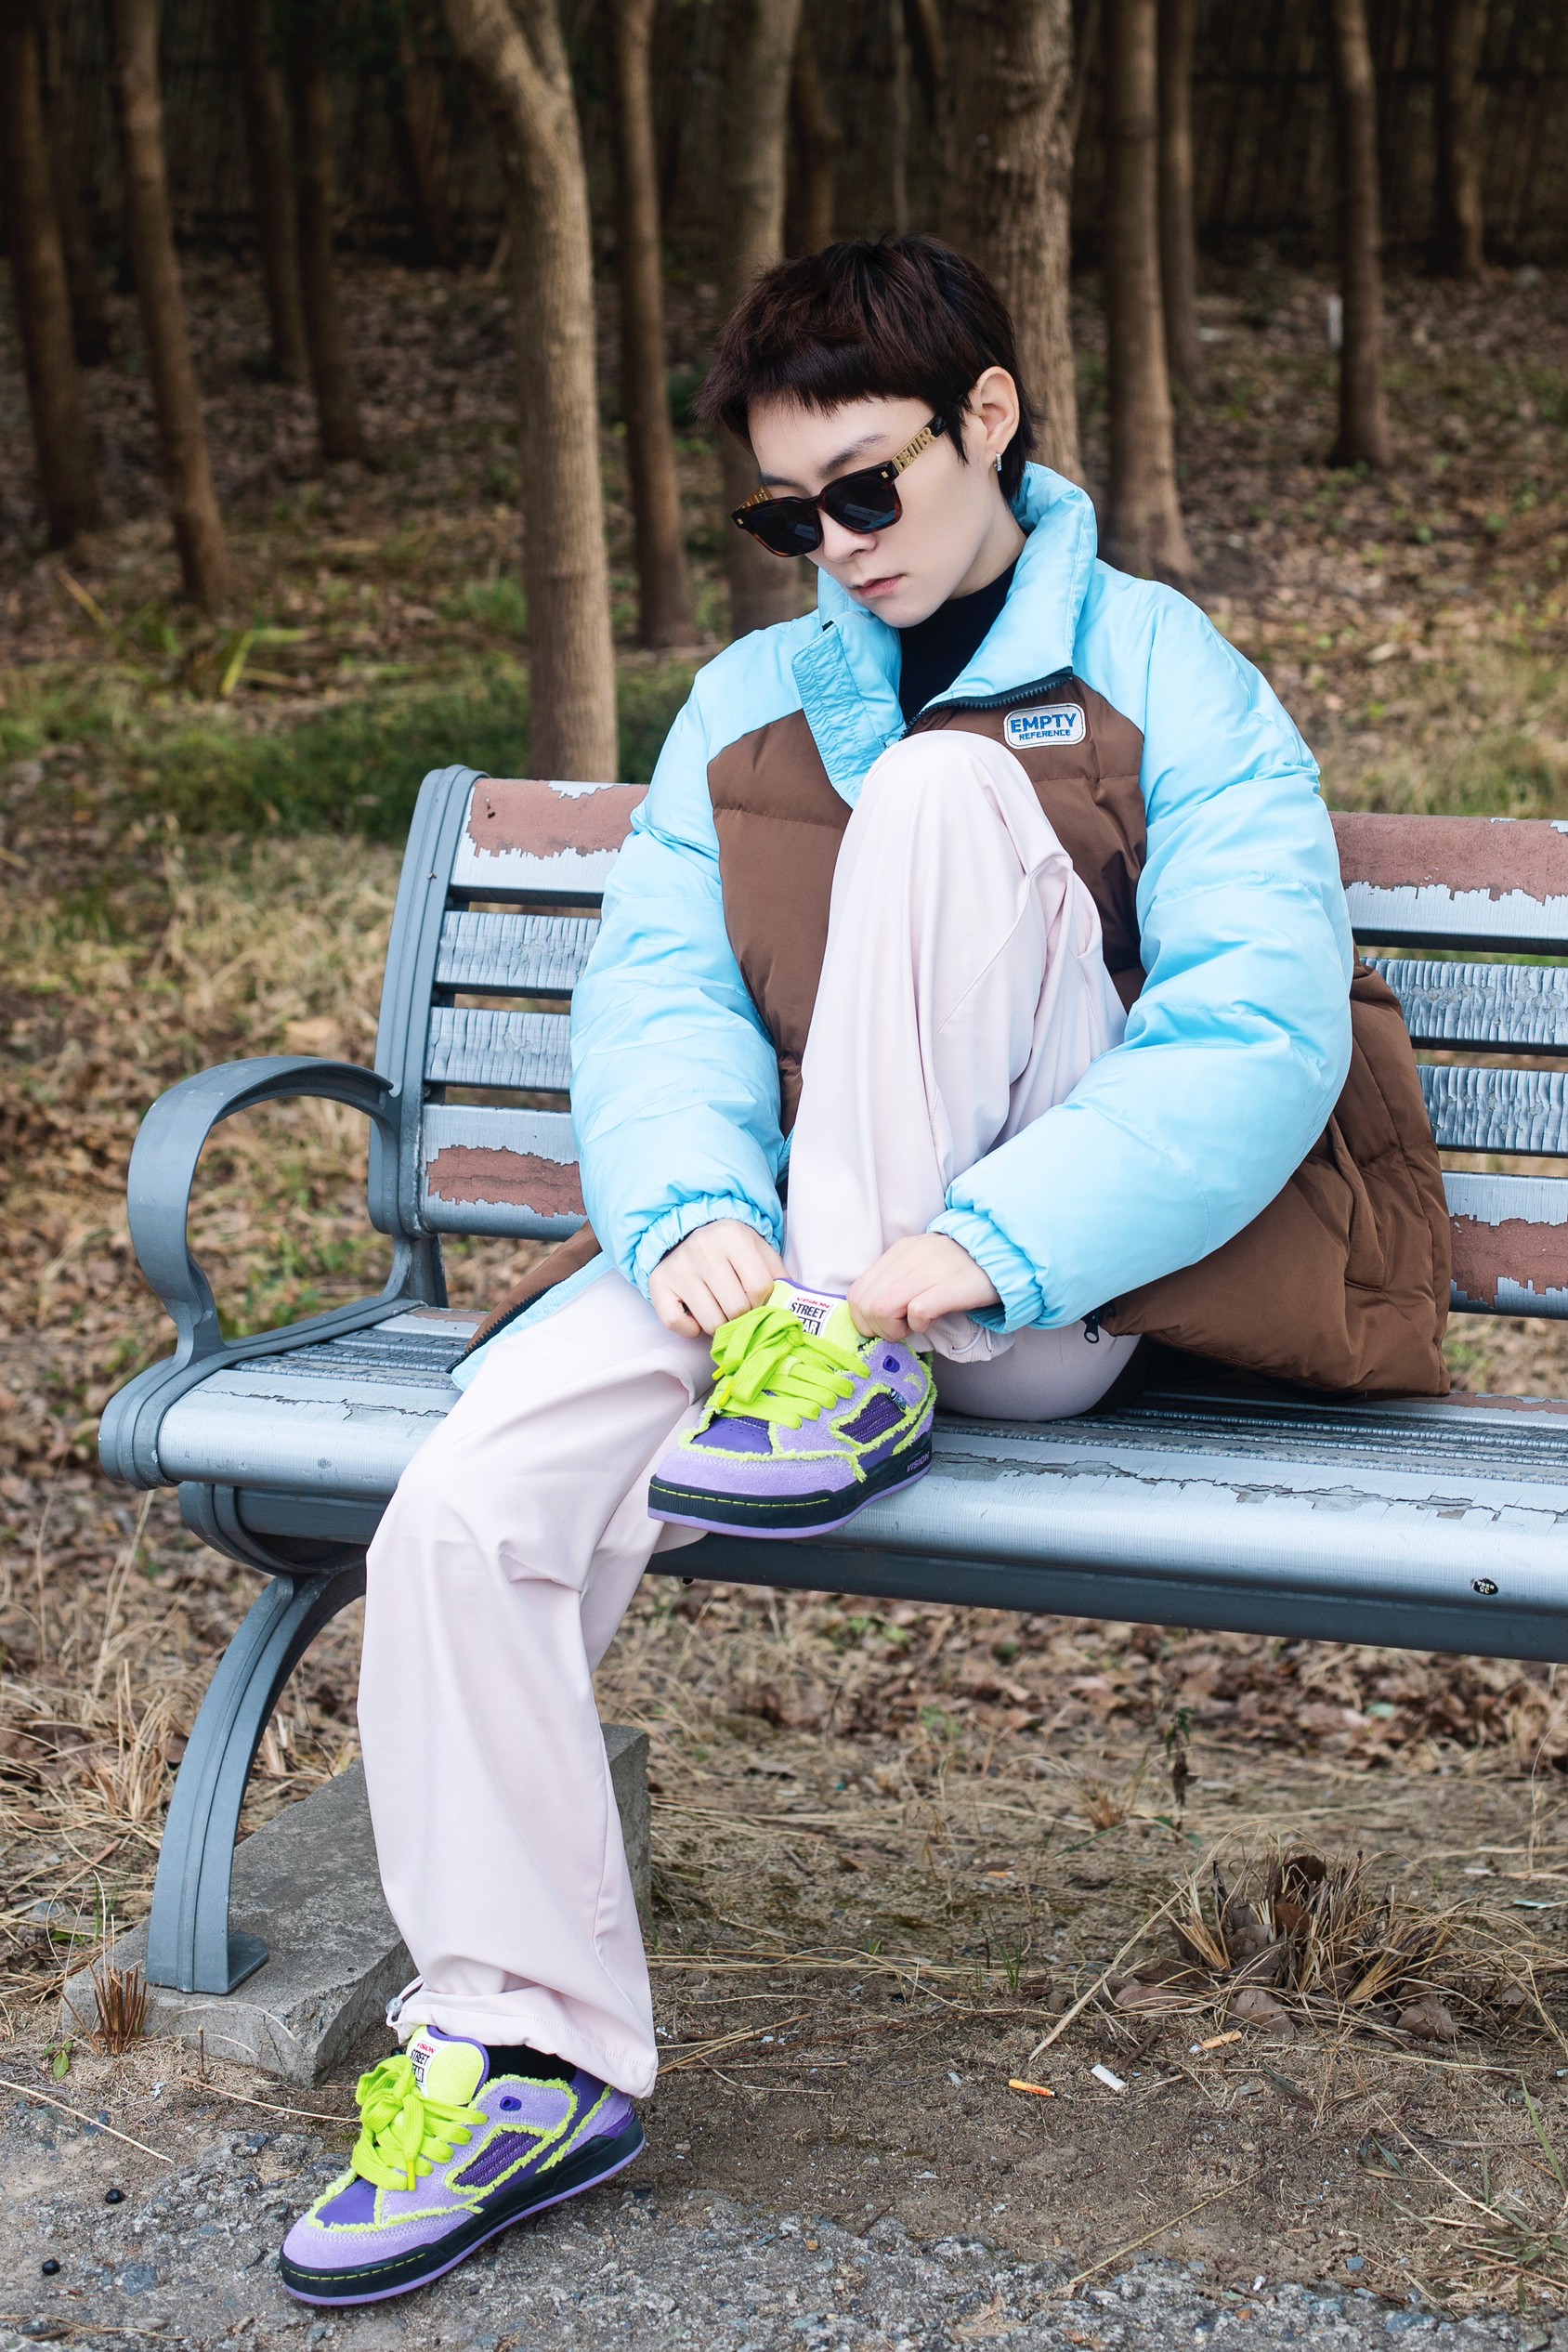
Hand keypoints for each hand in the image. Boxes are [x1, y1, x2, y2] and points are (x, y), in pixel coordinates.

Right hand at [650, 1219, 785, 1338]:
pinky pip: (675, 1323)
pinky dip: (689, 1329)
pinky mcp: (659, 1283)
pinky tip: (696, 1316)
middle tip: (740, 1310)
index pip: (759, 1287)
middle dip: (743, 1317)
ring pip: (710, 1322)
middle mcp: (702, 1249)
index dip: (764, 1303)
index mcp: (733, 1237)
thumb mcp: (759, 1251)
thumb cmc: (731, 1249)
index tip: (758, 1302)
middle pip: (736, 1308)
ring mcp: (678, 1268)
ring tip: (721, 1311)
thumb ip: (779, 1276)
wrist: (688, 1230)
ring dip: (720, 1325)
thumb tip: (796, 1307)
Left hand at [847, 1234, 999, 1341]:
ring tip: (916, 1326)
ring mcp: (929, 1270)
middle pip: (865, 1304)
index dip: (865, 1319)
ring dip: (895, 1329)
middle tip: (903, 1329)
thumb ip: (897, 1281)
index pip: (857, 1292)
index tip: (887, 1326)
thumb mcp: (921, 1265)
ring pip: (882, 1309)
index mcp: (898, 1252)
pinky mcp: (950, 1285)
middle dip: (878, 1328)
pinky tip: (932, 1321)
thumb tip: (874, 1315)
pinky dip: (919, 1325)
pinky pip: (916, 1312)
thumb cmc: (961, 1269)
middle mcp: (909, 1257)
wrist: (1003, 1254)